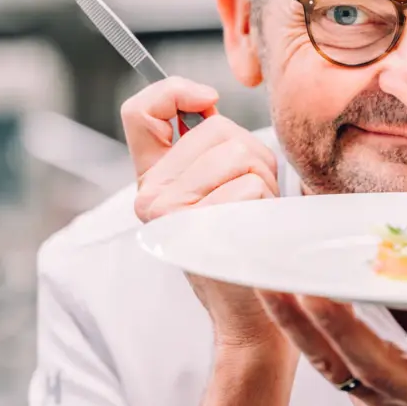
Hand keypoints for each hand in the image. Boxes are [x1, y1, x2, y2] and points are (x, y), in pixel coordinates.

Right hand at [122, 77, 289, 357]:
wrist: (251, 315)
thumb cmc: (240, 246)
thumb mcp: (218, 187)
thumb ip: (206, 148)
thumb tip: (204, 102)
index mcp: (151, 180)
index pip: (140, 111)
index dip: (174, 91)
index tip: (207, 100)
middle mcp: (149, 195)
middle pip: (216, 128)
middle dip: (250, 153)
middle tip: (249, 197)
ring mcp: (167, 212)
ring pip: (238, 153)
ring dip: (263, 178)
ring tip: (253, 213)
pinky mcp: (194, 227)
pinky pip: (250, 185)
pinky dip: (266, 202)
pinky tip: (254, 230)